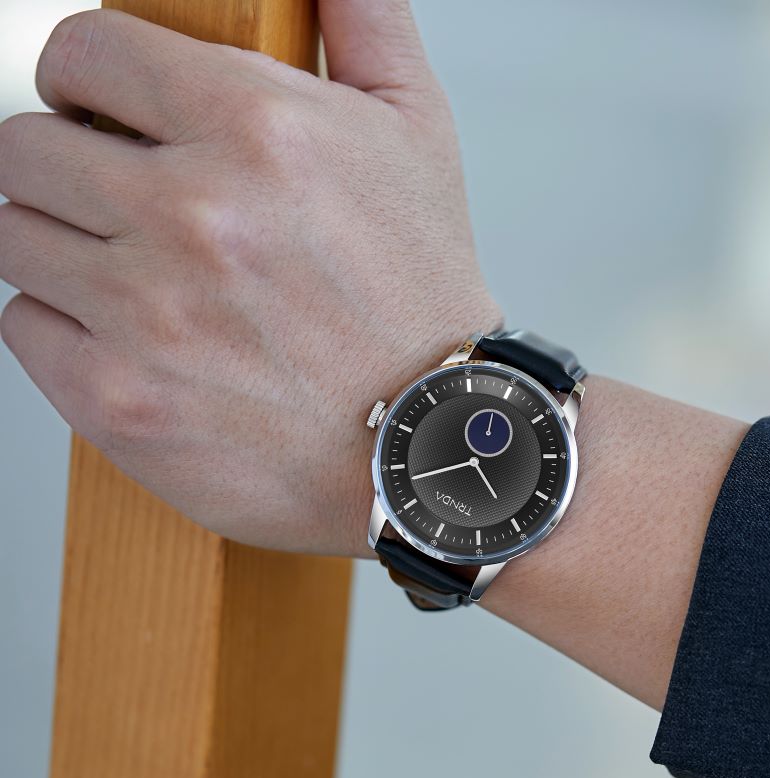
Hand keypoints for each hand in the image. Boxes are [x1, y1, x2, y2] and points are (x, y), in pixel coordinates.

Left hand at [0, 2, 500, 554]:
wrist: (426, 441)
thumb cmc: (422, 305)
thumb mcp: (419, 138)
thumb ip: (365, 21)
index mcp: (258, 130)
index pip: (82, 52)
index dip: (93, 84)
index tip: (110, 117)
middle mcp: (193, 216)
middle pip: (25, 148)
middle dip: (71, 169)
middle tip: (130, 208)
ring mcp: (146, 314)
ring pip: (13, 235)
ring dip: (65, 248)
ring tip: (141, 279)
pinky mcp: (118, 398)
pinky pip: (24, 327)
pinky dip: (68, 330)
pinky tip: (139, 340)